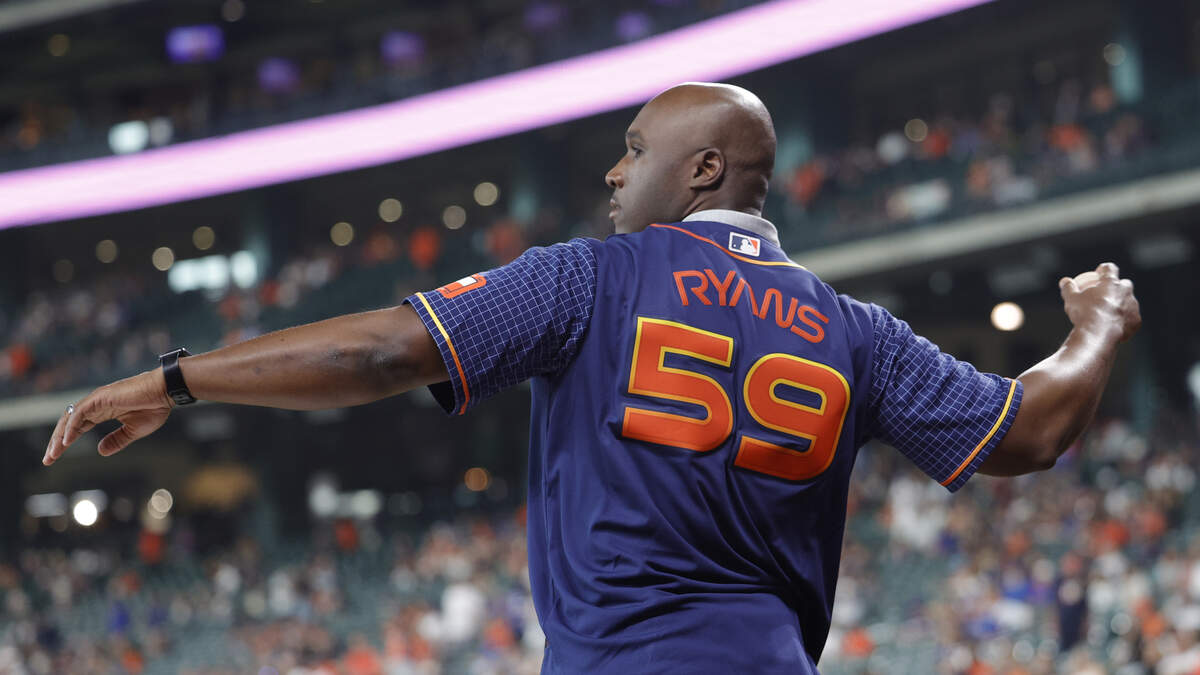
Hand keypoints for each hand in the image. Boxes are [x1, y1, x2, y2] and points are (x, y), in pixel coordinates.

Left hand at [43, 369, 173, 465]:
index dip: (64, 442)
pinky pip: (80, 414)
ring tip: (53, 453)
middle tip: (48, 459)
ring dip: (59, 437)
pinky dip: (71, 428)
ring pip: (70, 419)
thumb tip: (100, 452)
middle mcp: (95, 405)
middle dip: (56, 442)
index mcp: (102, 411)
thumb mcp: (134, 430)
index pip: (77, 428)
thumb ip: (117, 440)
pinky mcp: (100, 398)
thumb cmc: (155, 407)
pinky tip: (66, 441)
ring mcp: (97, 400)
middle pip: (68, 424)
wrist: (165, 391)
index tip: (55, 457)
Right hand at [1058, 262, 1140, 342]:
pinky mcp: (1136, 321)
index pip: (1109, 268)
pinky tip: (1113, 327)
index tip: (1098, 273)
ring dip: (1121, 306)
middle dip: (1118, 287)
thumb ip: (1068, 288)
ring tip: (1109, 315)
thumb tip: (1064, 281)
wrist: (1098, 334)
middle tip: (1106, 295)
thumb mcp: (1071, 299)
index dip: (1104, 270)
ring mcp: (1133, 306)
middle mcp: (1125, 291)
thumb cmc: (1084, 314)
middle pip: (1124, 284)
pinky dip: (1123, 321)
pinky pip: (1130, 319)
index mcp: (1111, 282)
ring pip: (1129, 302)